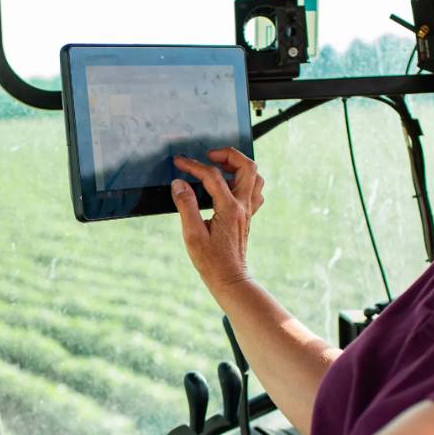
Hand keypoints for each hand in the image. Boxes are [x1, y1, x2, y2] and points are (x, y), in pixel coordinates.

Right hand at [170, 148, 265, 291]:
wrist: (229, 279)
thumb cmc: (210, 261)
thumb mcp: (192, 234)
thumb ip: (186, 205)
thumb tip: (179, 183)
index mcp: (229, 208)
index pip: (212, 176)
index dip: (193, 166)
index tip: (178, 162)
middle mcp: (243, 206)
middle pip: (247, 166)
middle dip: (227, 155)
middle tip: (208, 156)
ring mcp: (248, 211)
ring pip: (255, 177)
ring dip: (238, 166)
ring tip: (219, 167)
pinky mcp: (247, 217)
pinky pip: (254, 191)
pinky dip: (244, 181)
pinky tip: (228, 187)